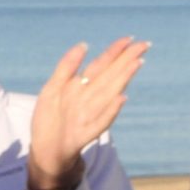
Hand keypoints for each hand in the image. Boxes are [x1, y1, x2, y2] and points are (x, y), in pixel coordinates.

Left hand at [28, 37, 146, 189]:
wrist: (45, 151)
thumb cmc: (50, 120)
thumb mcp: (51, 89)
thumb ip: (66, 67)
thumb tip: (84, 45)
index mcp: (81, 88)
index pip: (101, 66)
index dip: (114, 52)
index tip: (130, 38)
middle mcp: (88, 100)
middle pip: (109, 76)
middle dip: (125, 59)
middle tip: (144, 44)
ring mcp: (88, 117)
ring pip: (108, 93)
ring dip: (122, 78)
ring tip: (136, 63)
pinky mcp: (84, 134)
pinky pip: (100, 122)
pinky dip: (110, 111)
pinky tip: (120, 99)